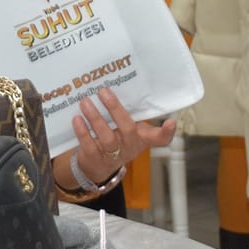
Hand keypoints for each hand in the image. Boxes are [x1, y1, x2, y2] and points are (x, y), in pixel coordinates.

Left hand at [56, 88, 175, 189]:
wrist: (97, 167)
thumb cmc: (115, 139)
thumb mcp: (124, 129)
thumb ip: (124, 112)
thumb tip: (113, 82)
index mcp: (141, 138)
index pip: (160, 138)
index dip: (166, 132)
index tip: (171, 121)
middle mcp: (130, 146)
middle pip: (128, 129)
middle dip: (115, 109)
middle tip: (103, 91)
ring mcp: (113, 155)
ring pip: (107, 138)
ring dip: (95, 118)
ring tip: (85, 102)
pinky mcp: (95, 159)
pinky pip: (90, 145)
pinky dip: (83, 131)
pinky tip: (77, 119)